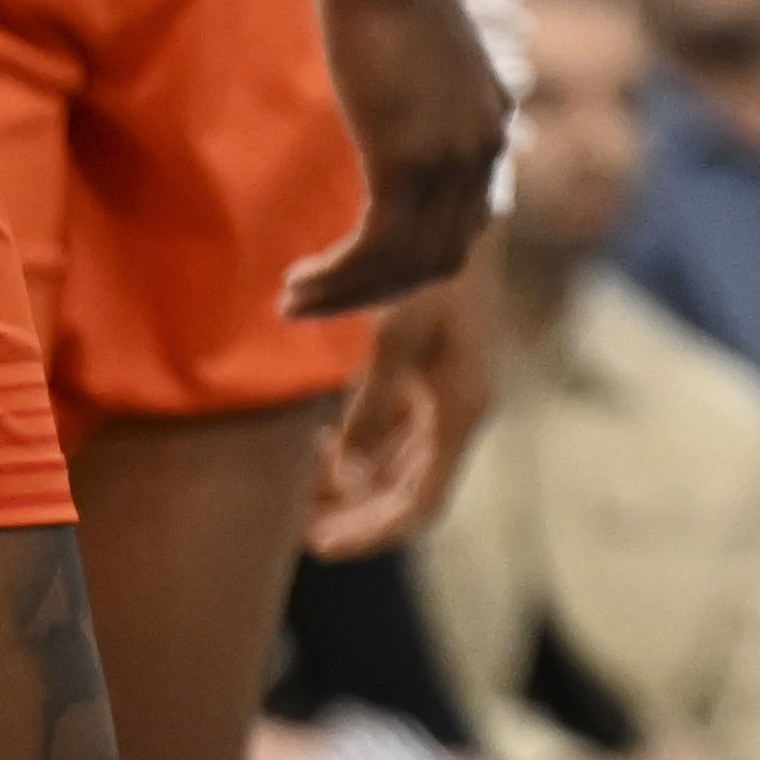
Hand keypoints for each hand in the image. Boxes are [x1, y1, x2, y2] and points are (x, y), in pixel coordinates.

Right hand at [291, 0, 509, 319]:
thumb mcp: (409, 50)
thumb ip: (411, 95)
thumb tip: (383, 108)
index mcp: (491, 123)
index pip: (462, 225)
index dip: (408, 263)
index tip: (354, 274)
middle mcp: (486, 147)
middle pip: (440, 258)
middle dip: (375, 293)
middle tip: (314, 302)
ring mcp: (454, 158)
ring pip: (406, 265)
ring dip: (346, 296)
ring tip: (292, 303)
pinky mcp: (409, 162)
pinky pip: (376, 250)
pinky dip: (338, 278)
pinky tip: (297, 281)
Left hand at [306, 253, 496, 557]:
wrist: (461, 212)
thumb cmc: (430, 272)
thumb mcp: (395, 338)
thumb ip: (370, 410)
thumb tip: (346, 473)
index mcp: (462, 412)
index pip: (421, 507)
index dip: (372, 535)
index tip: (319, 547)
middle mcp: (462, 412)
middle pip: (411, 494)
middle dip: (357, 516)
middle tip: (297, 527)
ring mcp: (451, 394)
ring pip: (403, 467)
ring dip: (357, 486)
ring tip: (301, 491)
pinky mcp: (438, 374)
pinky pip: (399, 435)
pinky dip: (363, 450)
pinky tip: (319, 442)